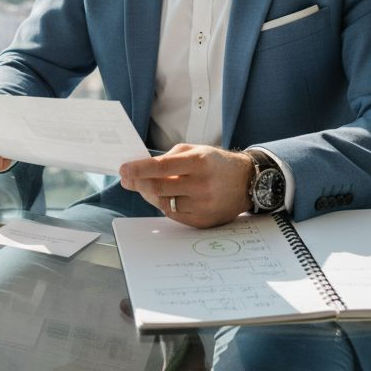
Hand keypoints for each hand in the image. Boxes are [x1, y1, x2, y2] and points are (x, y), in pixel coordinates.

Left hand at [119, 144, 253, 227]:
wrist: (247, 182)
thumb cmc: (216, 163)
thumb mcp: (196, 150)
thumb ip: (170, 158)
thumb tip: (142, 169)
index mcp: (199, 162)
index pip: (162, 167)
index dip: (139, 169)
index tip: (123, 169)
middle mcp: (201, 185)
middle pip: (159, 188)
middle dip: (138, 183)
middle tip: (127, 179)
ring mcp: (203, 206)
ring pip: (164, 203)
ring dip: (150, 195)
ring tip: (146, 186)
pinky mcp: (204, 221)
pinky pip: (174, 215)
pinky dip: (165, 205)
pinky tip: (165, 196)